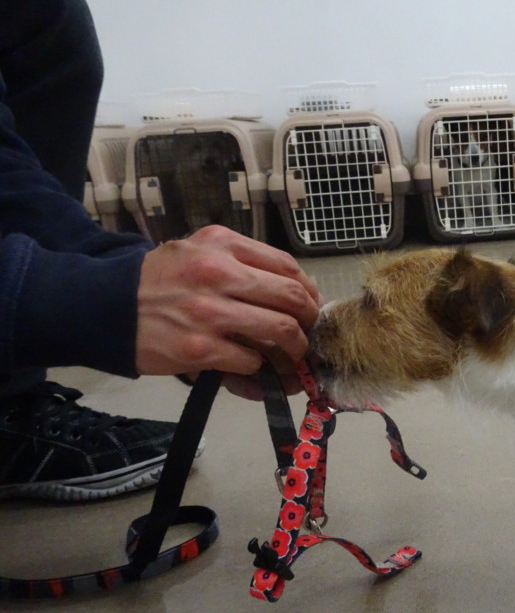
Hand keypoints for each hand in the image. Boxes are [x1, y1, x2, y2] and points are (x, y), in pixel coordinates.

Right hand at [135, 226, 319, 384]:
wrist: (105, 306)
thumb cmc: (157, 281)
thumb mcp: (197, 250)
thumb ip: (241, 261)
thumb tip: (293, 291)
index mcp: (222, 245)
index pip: (287, 266)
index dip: (308, 290)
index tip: (310, 305)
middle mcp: (218, 273)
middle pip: (291, 297)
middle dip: (309, 320)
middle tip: (308, 334)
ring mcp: (209, 312)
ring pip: (280, 329)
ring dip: (294, 348)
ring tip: (293, 356)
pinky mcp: (199, 348)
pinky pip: (250, 360)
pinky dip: (259, 368)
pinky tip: (254, 367)